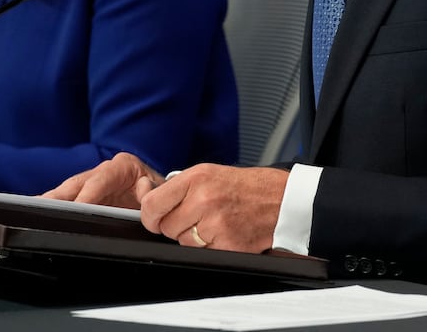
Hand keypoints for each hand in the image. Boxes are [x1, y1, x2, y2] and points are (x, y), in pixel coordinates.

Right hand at [41, 152, 162, 208]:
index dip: (87, 194)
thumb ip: (153, 190)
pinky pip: (68, 202)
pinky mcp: (87, 197)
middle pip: (77, 183)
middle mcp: (105, 171)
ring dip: (51, 202)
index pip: (101, 179)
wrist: (163, 196)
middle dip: (59, 196)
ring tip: (31, 210)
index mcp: (123, 166)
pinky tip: (38, 215)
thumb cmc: (161, 193)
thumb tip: (143, 189)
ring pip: (68, 192)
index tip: (77, 207)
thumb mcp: (162, 191)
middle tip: (41, 206)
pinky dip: (53, 208)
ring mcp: (94, 184)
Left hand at [139, 164, 287, 252]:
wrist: (280, 198)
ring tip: (213, 222)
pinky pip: (202, 253)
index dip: (150, 215)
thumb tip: (146, 198)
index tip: (154, 217)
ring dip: (193, 237)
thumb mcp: (208, 173)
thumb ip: (177, 186)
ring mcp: (216, 224)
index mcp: (196, 178)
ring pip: (183, 242)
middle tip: (195, 216)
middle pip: (166, 227)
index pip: (152, 204)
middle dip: (176, 225)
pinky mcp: (227, 244)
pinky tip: (224, 232)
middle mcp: (204, 199)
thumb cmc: (244, 186)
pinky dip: (210, 246)